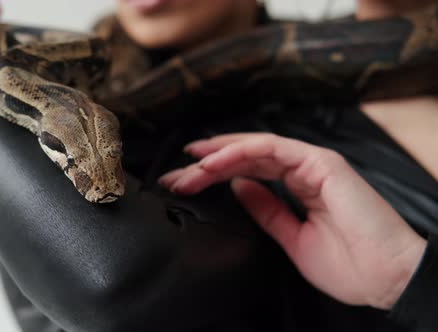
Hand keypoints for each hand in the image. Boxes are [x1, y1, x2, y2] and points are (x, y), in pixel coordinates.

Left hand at [159, 133, 426, 309]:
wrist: (385, 278)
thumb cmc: (348, 264)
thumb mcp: (290, 237)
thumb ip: (265, 210)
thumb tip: (238, 188)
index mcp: (297, 187)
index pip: (248, 172)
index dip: (215, 174)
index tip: (185, 180)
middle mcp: (303, 170)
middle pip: (245, 158)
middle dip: (207, 165)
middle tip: (175, 175)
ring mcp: (312, 163)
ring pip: (254, 148)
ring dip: (218, 155)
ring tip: (189, 167)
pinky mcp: (321, 162)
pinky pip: (273, 149)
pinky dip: (241, 152)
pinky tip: (215, 161)